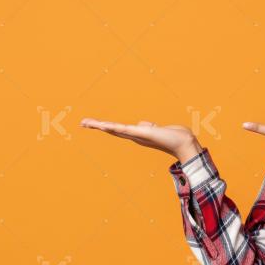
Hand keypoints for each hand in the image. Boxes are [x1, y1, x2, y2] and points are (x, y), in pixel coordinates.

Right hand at [80, 117, 202, 162]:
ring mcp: (137, 135)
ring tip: (87, 122)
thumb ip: (149, 126)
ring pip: (115, 129)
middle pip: (112, 130)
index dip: (105, 127)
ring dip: (100, 125)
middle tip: (82, 122)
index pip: (117, 130)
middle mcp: (134, 136)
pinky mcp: (142, 133)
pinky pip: (124, 129)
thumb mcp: (157, 129)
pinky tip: (104, 125)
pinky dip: (113, 127)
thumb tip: (143, 124)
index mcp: (137, 135)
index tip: (92, 124)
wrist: (183, 142)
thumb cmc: (172, 136)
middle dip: (97, 126)